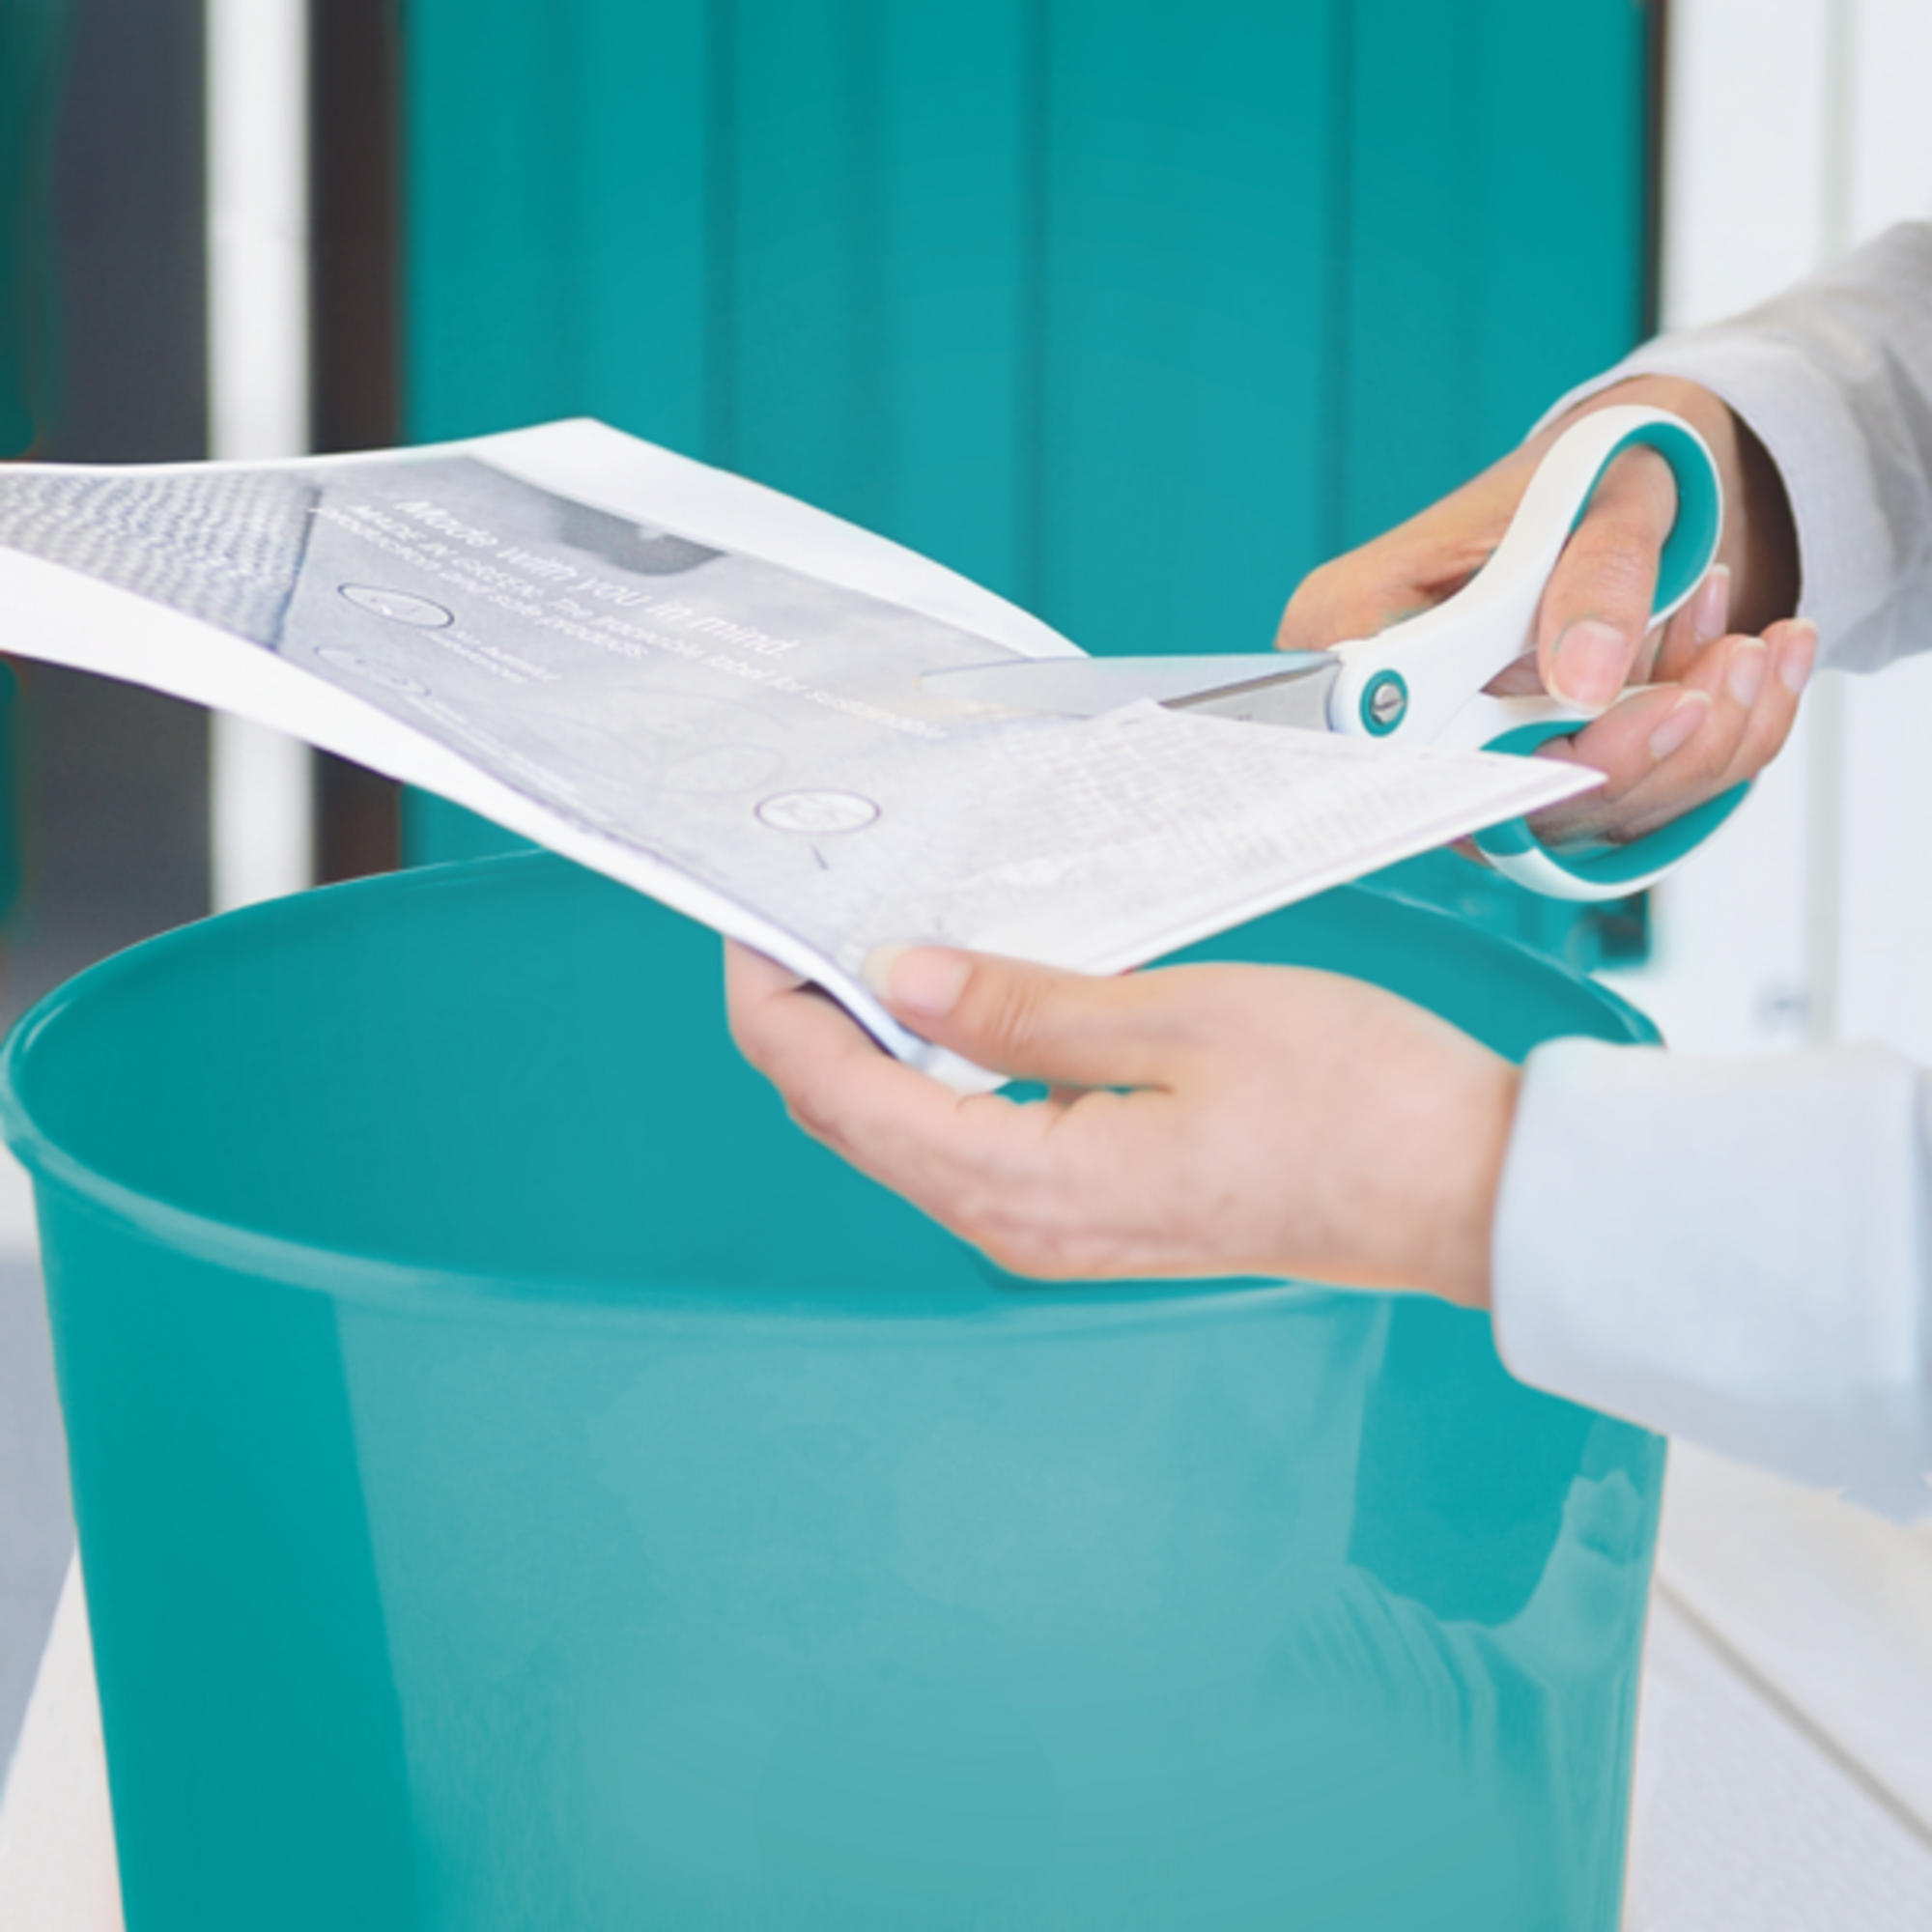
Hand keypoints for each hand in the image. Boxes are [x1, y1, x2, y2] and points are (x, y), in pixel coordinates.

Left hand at [727, 938, 1515, 1308]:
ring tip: (863, 941)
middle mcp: (1022, 1225)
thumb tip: (897, 976)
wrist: (1466, 1192)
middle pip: (855, 1120)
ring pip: (907, 1131)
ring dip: (867, 1043)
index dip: (776, 1005)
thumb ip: (1022, 1003)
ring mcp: (1057, 1227)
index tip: (753, 922)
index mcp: (1026, 1183)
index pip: (838, 1095)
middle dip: (805, 1019)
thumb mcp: (1178, 1020)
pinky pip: (972, 1138)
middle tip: (795, 914)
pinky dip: (935, 1069)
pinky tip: (954, 999)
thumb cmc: (1353, 1105)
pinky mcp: (1094, 1208)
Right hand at [1277, 375, 1814, 847]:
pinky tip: (1747, 667)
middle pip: (1499, 801)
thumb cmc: (1587, 469)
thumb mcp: (1603, 486)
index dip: (1513, 764)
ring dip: (1700, 745)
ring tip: (1752, 647)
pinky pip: (1636, 807)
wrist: (1635, 486)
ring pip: (1583, 817)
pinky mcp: (1543, 783)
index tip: (1633, 717)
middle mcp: (1401, 713)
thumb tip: (1581, 684)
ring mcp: (1473, 758)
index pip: (1400, 745)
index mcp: (1357, 629)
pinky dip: (1717, 748)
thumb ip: (1596, 578)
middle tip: (1732, 664)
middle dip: (1643, 749)